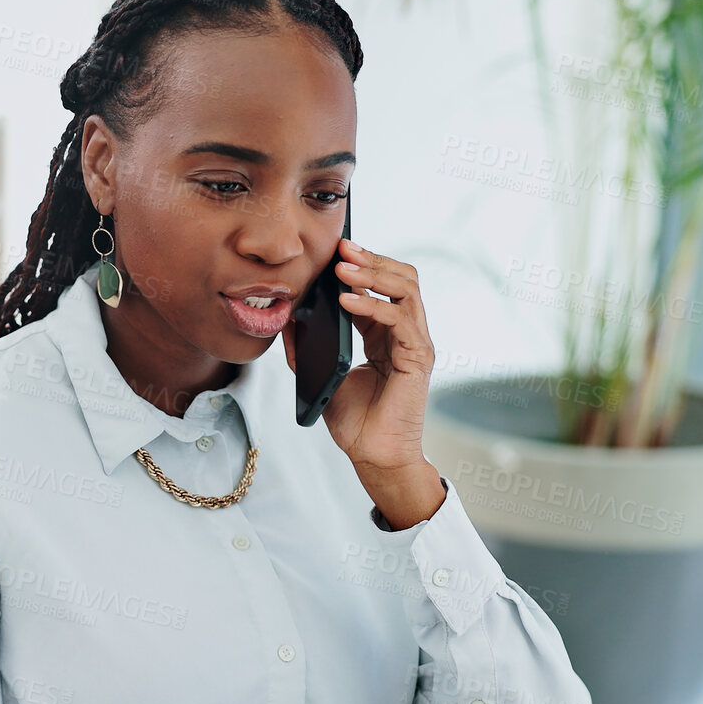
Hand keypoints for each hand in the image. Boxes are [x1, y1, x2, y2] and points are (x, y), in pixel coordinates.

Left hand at [282, 238, 435, 475]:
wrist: (372, 456)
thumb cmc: (354, 421)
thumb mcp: (321, 373)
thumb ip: (305, 346)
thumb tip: (285, 316)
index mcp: (385, 334)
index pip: (381, 286)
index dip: (360, 265)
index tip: (334, 250)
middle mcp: (405, 334)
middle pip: (401, 278)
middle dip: (372, 258)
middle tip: (342, 247)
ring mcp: (415, 344)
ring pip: (407, 289)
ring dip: (374, 273)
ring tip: (344, 268)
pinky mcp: (418, 358)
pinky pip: (400, 319)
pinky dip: (373, 305)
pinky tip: (347, 302)